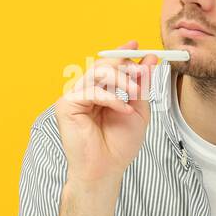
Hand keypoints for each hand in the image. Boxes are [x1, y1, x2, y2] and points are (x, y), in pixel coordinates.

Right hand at [55, 39, 159, 183]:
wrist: (106, 170)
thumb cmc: (119, 145)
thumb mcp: (138, 110)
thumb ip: (142, 85)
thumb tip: (149, 59)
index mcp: (100, 92)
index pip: (109, 66)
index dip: (121, 53)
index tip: (137, 45)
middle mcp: (84, 91)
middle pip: (102, 65)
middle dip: (125, 66)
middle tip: (141, 72)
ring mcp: (74, 97)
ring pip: (96, 73)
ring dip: (120, 79)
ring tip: (136, 93)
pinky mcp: (66, 105)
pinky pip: (90, 91)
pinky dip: (110, 98)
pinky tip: (123, 109)